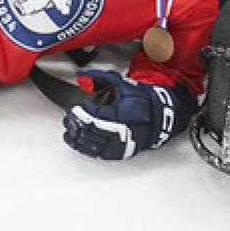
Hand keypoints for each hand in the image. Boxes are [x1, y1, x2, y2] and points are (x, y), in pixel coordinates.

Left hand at [62, 70, 182, 160]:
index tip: (73, 109)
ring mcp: (120, 144)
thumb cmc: (142, 99)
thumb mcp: (121, 82)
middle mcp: (120, 132)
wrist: (161, 116)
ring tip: (69, 131)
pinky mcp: (120, 152)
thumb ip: (99, 77)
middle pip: (91, 131)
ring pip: (93, 145)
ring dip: (78, 138)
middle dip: (76, 125)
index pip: (94, 116)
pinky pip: (99, 154)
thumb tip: (80, 76)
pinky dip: (85, 149)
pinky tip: (78, 143)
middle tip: (68, 119)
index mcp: (120, 114)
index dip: (80, 114)